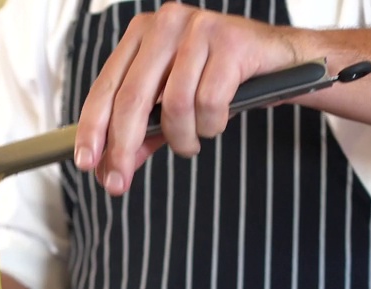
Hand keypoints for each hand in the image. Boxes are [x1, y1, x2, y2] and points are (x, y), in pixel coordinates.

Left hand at [73, 3, 303, 194]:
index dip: (92, 128)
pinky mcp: (231, 41)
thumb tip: (111, 169)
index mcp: (142, 35)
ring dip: (183, 138)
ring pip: (174, 105)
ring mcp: (199, 28)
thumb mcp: (174, 107)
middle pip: (132, 98)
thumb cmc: (223, 81)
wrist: (283, 62)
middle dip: (123, 147)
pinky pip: (210, 102)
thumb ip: (142, 134)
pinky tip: (217, 122)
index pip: (106, 86)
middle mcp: (165, 24)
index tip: (86, 163)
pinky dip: (212, 124)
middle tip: (119, 182)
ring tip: (192, 142)